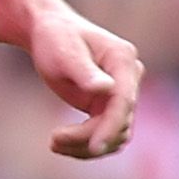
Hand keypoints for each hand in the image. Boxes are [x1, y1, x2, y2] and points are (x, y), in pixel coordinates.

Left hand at [29, 5, 142, 157]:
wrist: (48, 31)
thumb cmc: (55, 36)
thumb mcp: (65, 51)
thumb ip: (85, 71)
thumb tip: (106, 89)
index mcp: (123, 59)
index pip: (124, 101)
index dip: (111, 127)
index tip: (95, 147)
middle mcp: (129, 78)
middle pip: (120, 122)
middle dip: (90, 138)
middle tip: (53, 141)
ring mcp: (121, 94)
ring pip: (116, 134)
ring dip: (86, 145)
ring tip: (54, 143)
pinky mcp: (109, 106)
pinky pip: (105, 133)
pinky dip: (85, 143)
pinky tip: (61, 144)